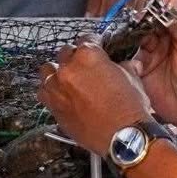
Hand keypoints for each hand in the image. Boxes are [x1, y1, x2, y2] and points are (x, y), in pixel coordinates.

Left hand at [36, 40, 151, 154]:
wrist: (124, 138)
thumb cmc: (129, 110)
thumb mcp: (132, 80)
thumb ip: (124, 67)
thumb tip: (126, 65)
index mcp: (88, 56)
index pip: (86, 39)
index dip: (94, 43)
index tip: (96, 47)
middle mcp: (68, 68)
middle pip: (65, 53)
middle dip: (75, 57)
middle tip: (84, 66)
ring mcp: (57, 88)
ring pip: (48, 70)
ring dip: (57, 72)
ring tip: (68, 79)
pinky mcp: (53, 107)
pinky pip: (44, 93)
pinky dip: (51, 91)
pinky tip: (61, 95)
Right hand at [127, 0, 176, 126]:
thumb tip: (172, 5)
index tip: (164, 1)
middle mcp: (170, 33)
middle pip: (155, 13)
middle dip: (149, 13)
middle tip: (146, 16)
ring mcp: (156, 47)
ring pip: (141, 29)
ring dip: (138, 29)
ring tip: (139, 35)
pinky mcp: (143, 62)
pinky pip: (132, 50)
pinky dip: (131, 49)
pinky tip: (137, 55)